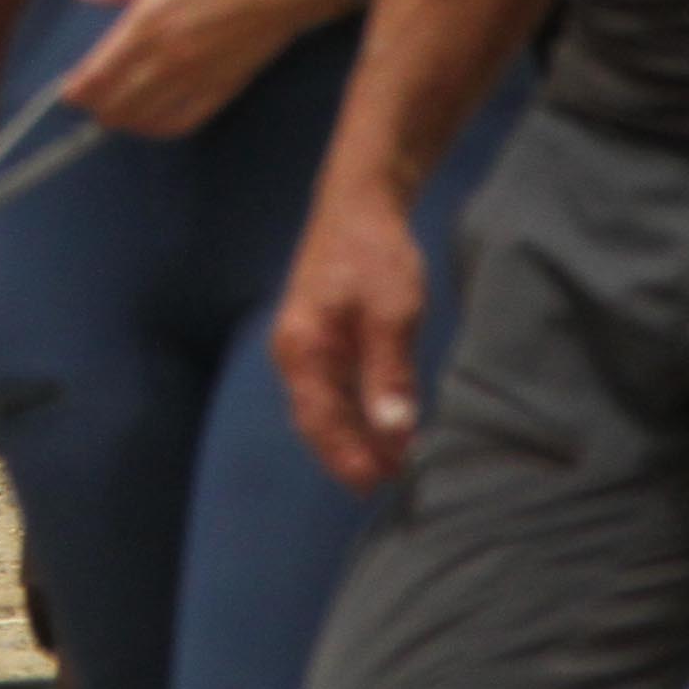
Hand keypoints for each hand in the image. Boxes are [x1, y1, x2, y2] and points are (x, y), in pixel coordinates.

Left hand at [59, 0, 348, 136]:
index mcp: (151, 20)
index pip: (101, 70)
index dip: (78, 88)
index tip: (64, 94)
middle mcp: (170, 56)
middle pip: (119, 101)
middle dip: (96, 106)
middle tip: (85, 103)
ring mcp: (200, 76)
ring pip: (148, 117)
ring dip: (125, 120)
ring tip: (113, 114)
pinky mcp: (228, 86)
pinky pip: (187, 120)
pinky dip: (162, 128)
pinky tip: (154, 122)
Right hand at [274, 176, 428, 490]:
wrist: (360, 205)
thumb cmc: (373, 253)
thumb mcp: (391, 313)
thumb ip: (389, 374)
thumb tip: (395, 432)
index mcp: (302, 349)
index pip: (318, 420)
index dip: (346, 457)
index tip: (377, 484)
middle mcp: (294, 353)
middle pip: (316, 420)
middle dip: (350, 455)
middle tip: (389, 483)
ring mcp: (306, 347)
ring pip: (325, 408)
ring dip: (354, 438)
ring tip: (391, 464)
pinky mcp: (323, 339)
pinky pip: (334, 390)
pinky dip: (356, 414)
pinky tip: (383, 425)